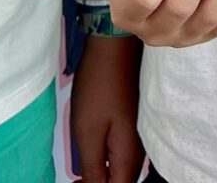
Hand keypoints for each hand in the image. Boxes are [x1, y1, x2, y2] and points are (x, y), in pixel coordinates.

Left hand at [71, 35, 144, 182]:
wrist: (115, 46)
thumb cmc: (99, 87)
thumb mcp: (88, 132)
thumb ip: (92, 168)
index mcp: (130, 156)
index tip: (75, 181)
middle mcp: (141, 150)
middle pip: (122, 181)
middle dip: (100, 182)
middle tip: (75, 176)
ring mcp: (140, 136)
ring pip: (122, 168)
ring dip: (103, 173)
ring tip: (80, 167)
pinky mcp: (135, 124)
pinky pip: (123, 153)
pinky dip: (108, 159)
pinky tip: (93, 150)